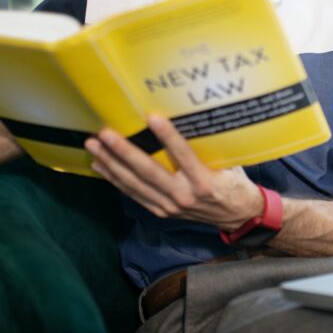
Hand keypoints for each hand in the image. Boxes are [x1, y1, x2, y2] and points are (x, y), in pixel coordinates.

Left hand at [86, 115, 263, 230]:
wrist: (239, 217)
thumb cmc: (234, 182)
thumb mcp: (230, 162)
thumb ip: (209, 146)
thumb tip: (191, 115)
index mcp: (204, 181)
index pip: (184, 155)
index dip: (168, 137)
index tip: (152, 117)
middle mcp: (185, 195)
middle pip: (149, 172)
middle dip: (123, 152)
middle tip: (104, 134)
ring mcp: (170, 206)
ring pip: (135, 184)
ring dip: (111, 164)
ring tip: (93, 147)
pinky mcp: (161, 211)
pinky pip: (134, 194)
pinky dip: (115, 180)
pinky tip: (100, 166)